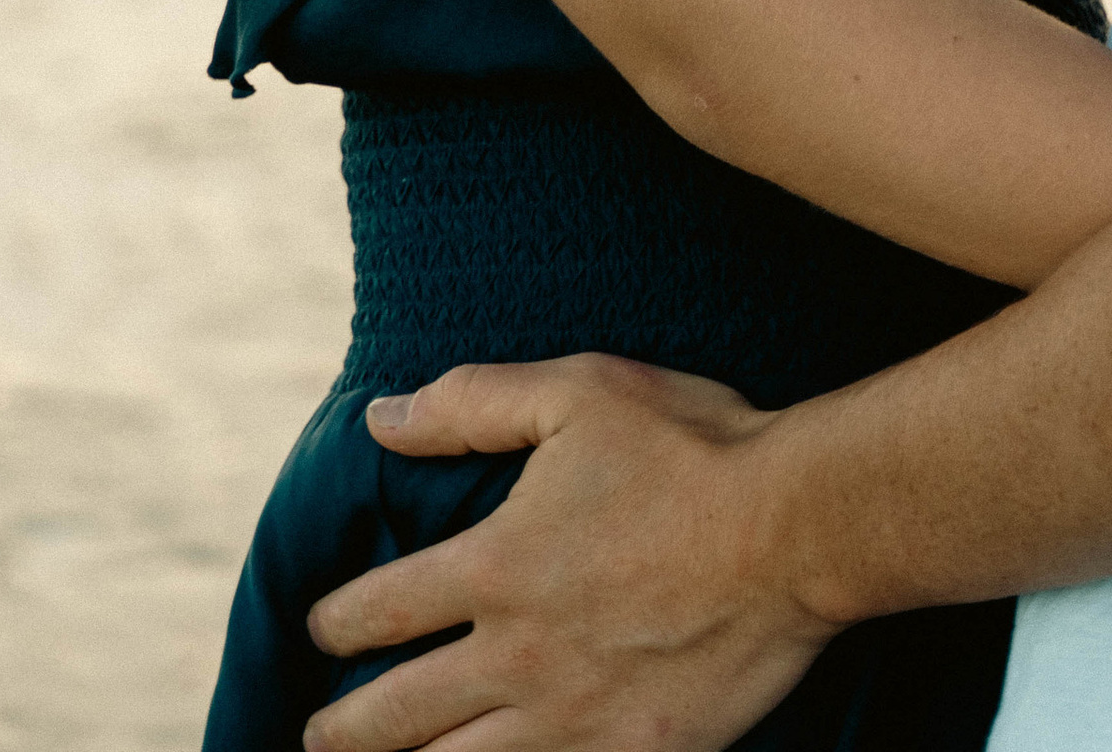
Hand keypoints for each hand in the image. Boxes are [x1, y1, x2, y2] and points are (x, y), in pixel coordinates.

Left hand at [301, 354, 833, 751]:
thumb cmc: (692, 449)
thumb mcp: (579, 394)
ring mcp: (572, 720)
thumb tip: (381, 418)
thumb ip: (472, 403)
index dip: (337, 619)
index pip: (381, 609)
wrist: (796, 531)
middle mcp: (518, 658)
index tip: (322, 624)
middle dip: (343, 727)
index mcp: (497, 568)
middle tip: (315, 735)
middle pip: (396, 713)